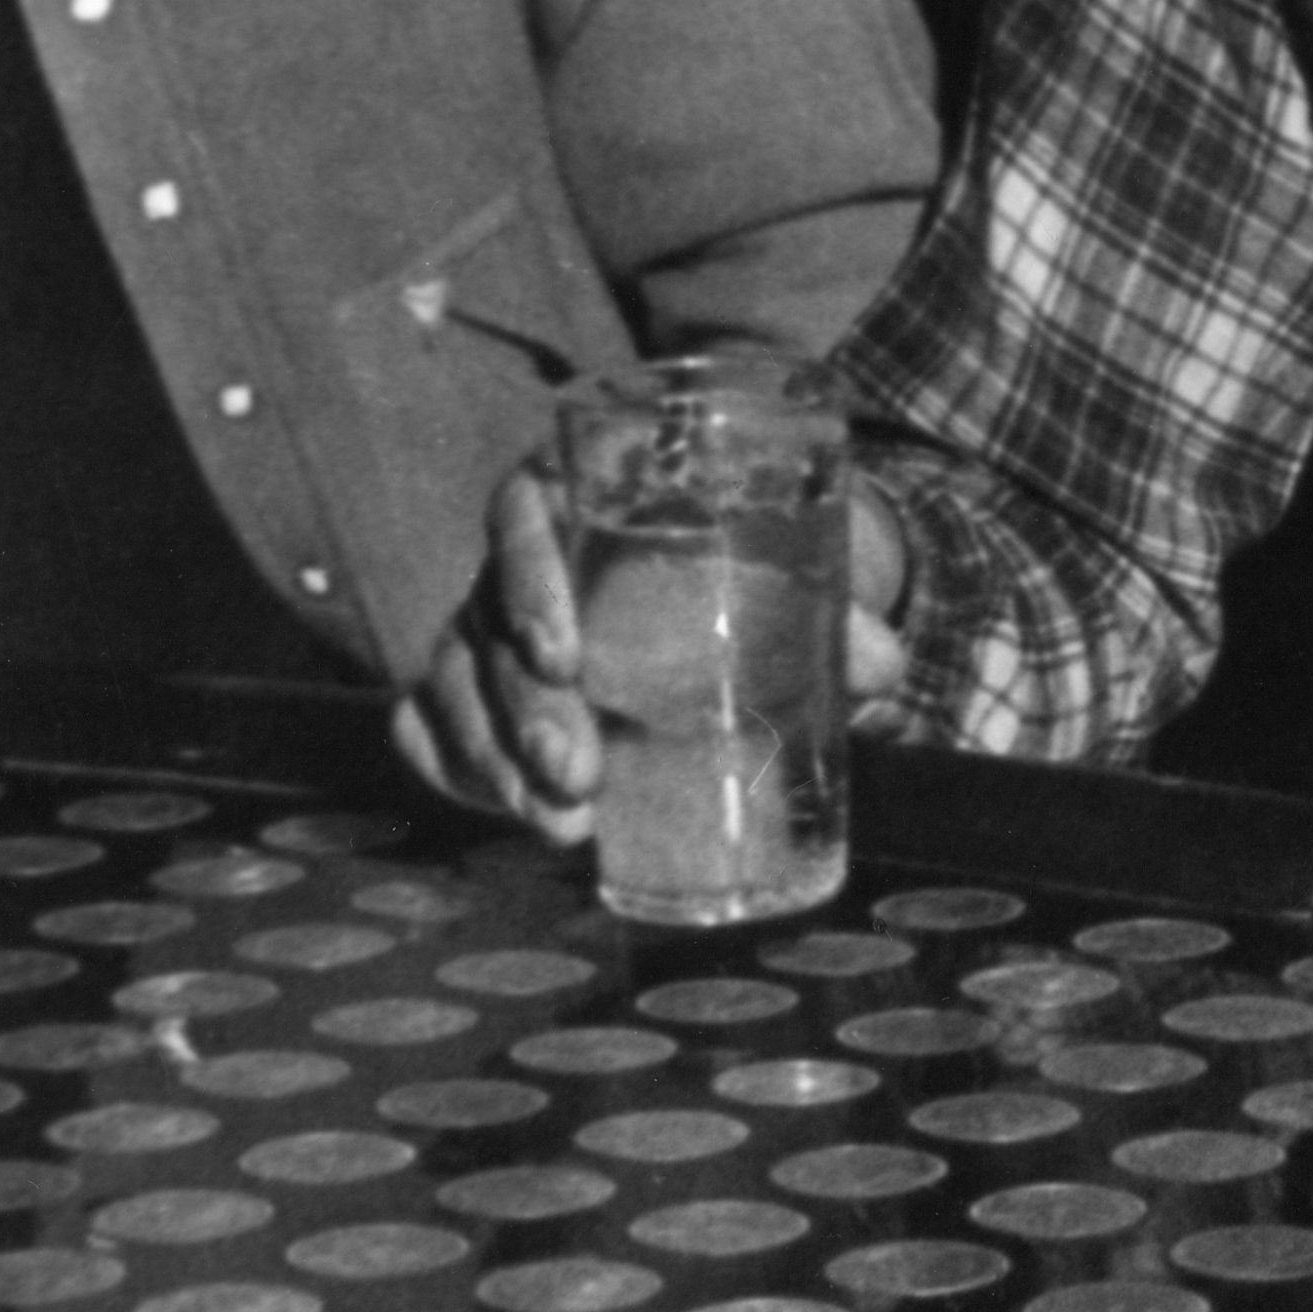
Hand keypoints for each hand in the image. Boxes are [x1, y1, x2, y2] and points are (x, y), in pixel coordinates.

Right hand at [395, 463, 924, 839]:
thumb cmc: (752, 555)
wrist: (727, 579)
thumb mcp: (794, 563)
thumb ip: (834, 606)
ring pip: (452, 682)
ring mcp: (484, 621)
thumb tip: (882, 666)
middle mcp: (516, 553)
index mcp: (578, 488)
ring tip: (564, 824)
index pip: (522, 513)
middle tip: (578, 774)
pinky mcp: (475, 682)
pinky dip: (455, 767)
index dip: (528, 579)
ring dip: (493, 759)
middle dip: (522, 710)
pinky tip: (504, 809)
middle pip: (484, 622)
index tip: (562, 658)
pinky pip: (429, 721)